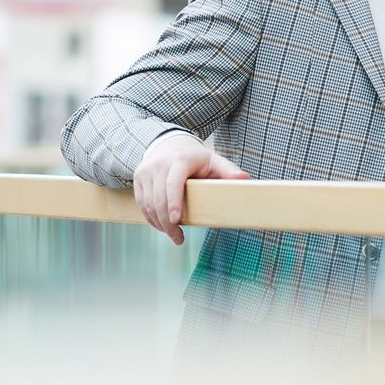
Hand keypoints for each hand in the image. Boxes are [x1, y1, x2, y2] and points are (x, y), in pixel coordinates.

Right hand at [133, 131, 247, 245]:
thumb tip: (245, 179)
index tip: (177, 220)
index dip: (174, 202)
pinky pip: (141, 203)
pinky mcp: (138, 178)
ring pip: (148, 203)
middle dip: (167, 223)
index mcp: (180, 160)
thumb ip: (228, 170)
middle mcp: (159, 164)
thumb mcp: (213, 160)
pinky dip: (150, 218)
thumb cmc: (196, 158)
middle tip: (178, 239)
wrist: (169, 144)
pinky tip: (161, 227)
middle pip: (159, 198)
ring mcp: (146, 171)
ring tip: (173, 235)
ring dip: (159, 224)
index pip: (174, 183)